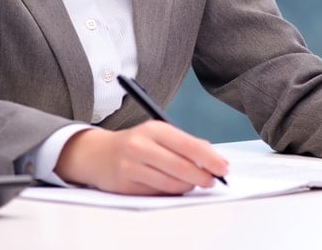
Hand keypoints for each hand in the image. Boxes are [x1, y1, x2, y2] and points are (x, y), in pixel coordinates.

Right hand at [54, 121, 228, 194]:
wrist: (97, 154)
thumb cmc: (135, 144)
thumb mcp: (158, 135)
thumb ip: (185, 144)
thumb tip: (213, 157)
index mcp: (154, 129)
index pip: (188, 144)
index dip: (209, 158)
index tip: (223, 167)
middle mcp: (141, 145)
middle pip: (180, 166)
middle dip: (202, 176)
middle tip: (213, 181)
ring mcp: (131, 165)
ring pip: (170, 183)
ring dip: (188, 186)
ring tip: (194, 183)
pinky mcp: (125, 184)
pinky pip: (157, 192)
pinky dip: (171, 191)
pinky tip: (175, 187)